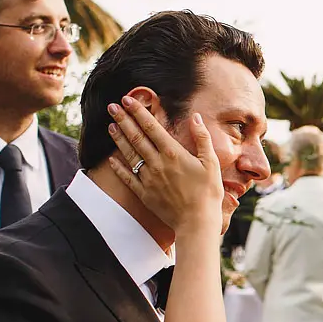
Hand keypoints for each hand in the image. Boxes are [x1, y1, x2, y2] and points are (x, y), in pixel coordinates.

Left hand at [106, 96, 223, 232]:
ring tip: (110, 126)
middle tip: (112, 107)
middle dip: (123, 120)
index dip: (138, 112)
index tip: (127, 99)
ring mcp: (149, 179)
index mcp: (173, 153)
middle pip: (136, 137)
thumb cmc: (208, 193)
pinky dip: (118, 167)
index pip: (152, 127)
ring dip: (119, 139)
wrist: (197, 222)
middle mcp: (157, 163)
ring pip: (129, 154)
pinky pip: (128, 177)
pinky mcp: (145, 194)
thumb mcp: (212, 163)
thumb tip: (196, 117)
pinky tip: (111, 159)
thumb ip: (202, 138)